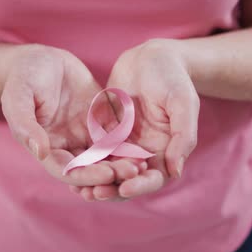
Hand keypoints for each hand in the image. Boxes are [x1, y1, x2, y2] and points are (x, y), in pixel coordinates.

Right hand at [1, 44, 141, 188]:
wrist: (40, 58)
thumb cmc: (22, 78)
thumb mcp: (18, 98)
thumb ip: (26, 125)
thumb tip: (40, 152)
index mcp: (45, 147)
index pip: (67, 170)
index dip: (87, 175)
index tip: (107, 175)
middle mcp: (67, 146)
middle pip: (90, 168)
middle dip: (111, 173)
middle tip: (133, 172)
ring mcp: (84, 135)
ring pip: (106, 156)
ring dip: (123, 162)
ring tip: (143, 164)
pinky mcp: (99, 121)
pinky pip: (116, 135)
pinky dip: (129, 144)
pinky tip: (145, 146)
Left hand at [71, 39, 199, 199]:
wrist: (152, 57)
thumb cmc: (174, 78)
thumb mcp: (183, 103)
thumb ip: (183, 136)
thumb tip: (175, 171)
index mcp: (166, 151)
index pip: (154, 178)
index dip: (140, 186)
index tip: (125, 188)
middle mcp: (144, 153)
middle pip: (128, 180)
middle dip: (112, 189)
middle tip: (93, 194)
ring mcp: (124, 144)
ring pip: (108, 170)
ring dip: (95, 182)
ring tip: (77, 189)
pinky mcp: (106, 133)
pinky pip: (94, 152)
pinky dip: (84, 162)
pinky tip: (68, 168)